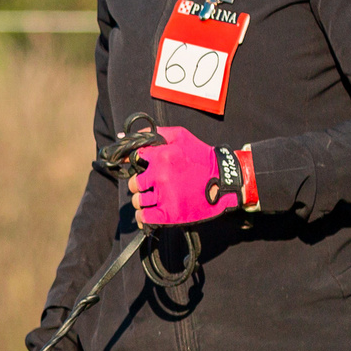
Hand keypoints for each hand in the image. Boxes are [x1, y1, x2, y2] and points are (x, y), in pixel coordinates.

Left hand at [129, 126, 243, 225]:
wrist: (224, 180)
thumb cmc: (202, 157)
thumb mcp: (181, 136)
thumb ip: (155, 133)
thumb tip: (126, 136)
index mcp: (161, 156)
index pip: (135, 159)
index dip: (137, 164)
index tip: (143, 168)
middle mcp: (160, 176)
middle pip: (134, 183)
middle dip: (140, 184)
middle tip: (151, 185)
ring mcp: (164, 196)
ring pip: (138, 201)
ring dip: (143, 200)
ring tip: (153, 198)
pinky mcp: (170, 213)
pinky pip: (145, 217)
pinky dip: (143, 217)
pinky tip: (147, 213)